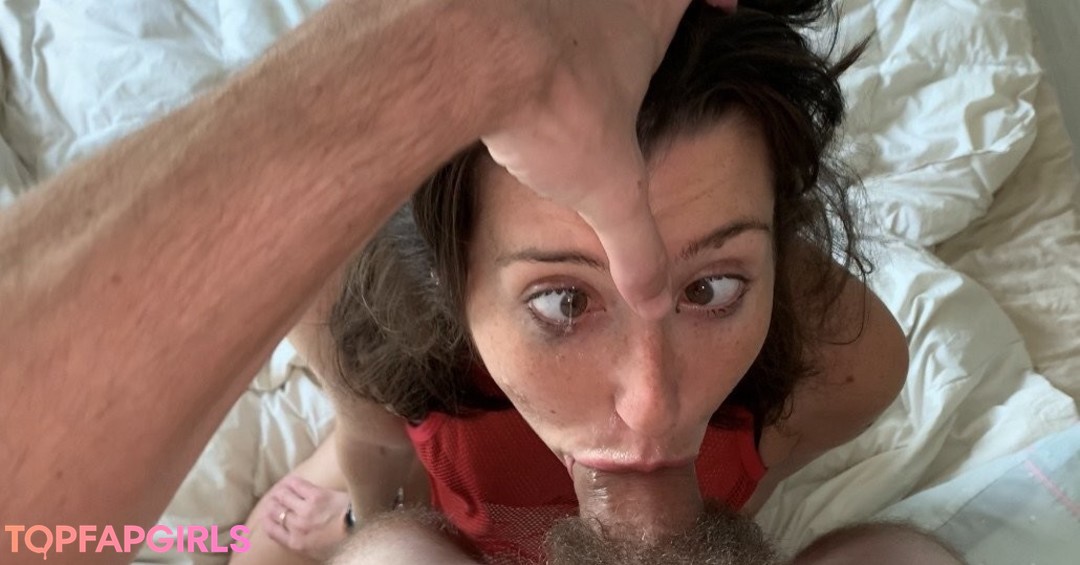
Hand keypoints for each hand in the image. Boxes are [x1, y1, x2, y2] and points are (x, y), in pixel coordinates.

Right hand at [261, 474, 351, 561]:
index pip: (271, 529)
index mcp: (296, 543)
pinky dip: (289, 481)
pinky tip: (290, 481)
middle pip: (274, 511)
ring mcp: (306, 510)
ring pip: (282, 495)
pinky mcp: (316, 495)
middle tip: (273, 499)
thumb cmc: (342, 541)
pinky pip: (295, 484)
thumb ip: (301, 544)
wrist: (361, 527)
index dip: (266, 520)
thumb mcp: (317, 552)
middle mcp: (297, 526)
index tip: (266, 514)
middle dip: (271, 504)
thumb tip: (290, 536)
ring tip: (281, 489)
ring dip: (279, 491)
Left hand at [480, 0, 735, 319]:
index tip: (723, 4)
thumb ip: (637, 245)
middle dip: (638, 7)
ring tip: (564, 46)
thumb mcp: (608, 190)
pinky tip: (503, 47)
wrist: (468, 53)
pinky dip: (517, 20)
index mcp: (645, 14)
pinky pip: (514, 5)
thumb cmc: (552, 103)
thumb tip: (656, 301)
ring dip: (576, 13)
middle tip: (636, 30)